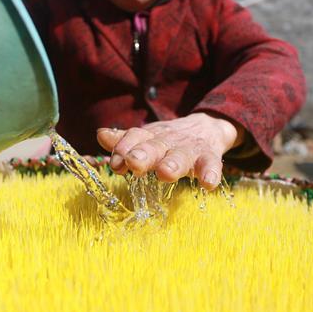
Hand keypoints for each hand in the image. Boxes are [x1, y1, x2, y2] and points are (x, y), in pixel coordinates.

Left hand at [96, 113, 241, 189]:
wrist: (206, 127)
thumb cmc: (168, 140)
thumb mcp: (147, 138)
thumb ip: (125, 140)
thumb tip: (101, 135)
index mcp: (151, 136)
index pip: (135, 137)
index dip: (124, 148)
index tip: (115, 164)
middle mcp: (169, 141)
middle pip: (155, 145)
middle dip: (144, 154)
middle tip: (134, 163)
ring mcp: (190, 149)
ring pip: (181, 155)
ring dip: (173, 163)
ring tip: (165, 173)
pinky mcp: (210, 157)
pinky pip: (211, 165)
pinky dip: (210, 173)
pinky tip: (208, 184)